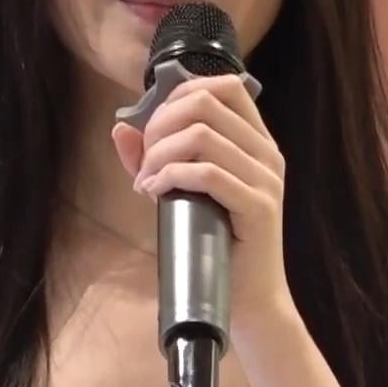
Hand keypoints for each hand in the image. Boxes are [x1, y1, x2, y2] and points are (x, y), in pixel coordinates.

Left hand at [110, 73, 296, 341]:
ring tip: (146, 181)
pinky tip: (154, 193)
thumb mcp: (181, 192)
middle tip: (145, 160)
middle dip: (162, 125)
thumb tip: (120, 127)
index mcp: (257, 142)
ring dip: (160, 154)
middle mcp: (267, 153)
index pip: (226, 86)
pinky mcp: (258, 208)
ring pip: (202, 135)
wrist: (248, 300)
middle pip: (206, 103)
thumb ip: (153, 158)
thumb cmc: (214, 244)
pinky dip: (170, 176)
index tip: (154, 127)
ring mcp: (266, 179)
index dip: (181, 93)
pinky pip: (208, 174)